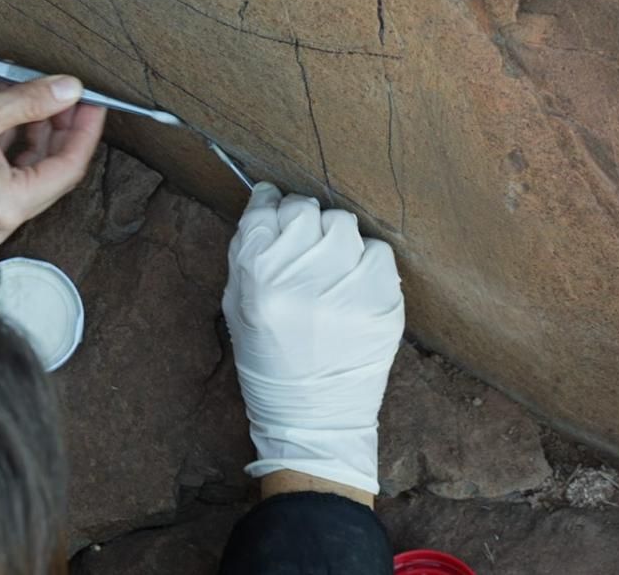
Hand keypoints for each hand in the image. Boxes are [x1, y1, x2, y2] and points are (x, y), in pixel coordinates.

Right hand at [0, 76, 106, 245]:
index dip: (84, 131)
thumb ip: (31, 101)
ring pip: (26, 170)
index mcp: (7, 207)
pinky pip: (3, 173)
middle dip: (60, 129)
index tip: (94, 102)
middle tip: (69, 94)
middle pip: (49, 171)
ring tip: (37, 95)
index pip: (67, 169)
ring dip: (35, 133)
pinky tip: (9, 110)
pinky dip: (10, 143)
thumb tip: (70, 90)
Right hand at [222, 184, 403, 498]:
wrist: (312, 417)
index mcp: (259, 277)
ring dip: (336, 239)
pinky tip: (353, 285)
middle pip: (307, 210)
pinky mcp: (383, 304)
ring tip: (331, 267)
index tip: (275, 206)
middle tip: (304, 246)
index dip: (271, 204)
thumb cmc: (267, 358)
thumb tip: (266, 201)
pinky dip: (366, 262)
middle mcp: (302, 278)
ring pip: (344, 225)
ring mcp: (346, 290)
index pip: (268, 209)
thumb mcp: (236, 306)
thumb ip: (247, 251)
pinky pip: (379, 254)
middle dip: (303, 222)